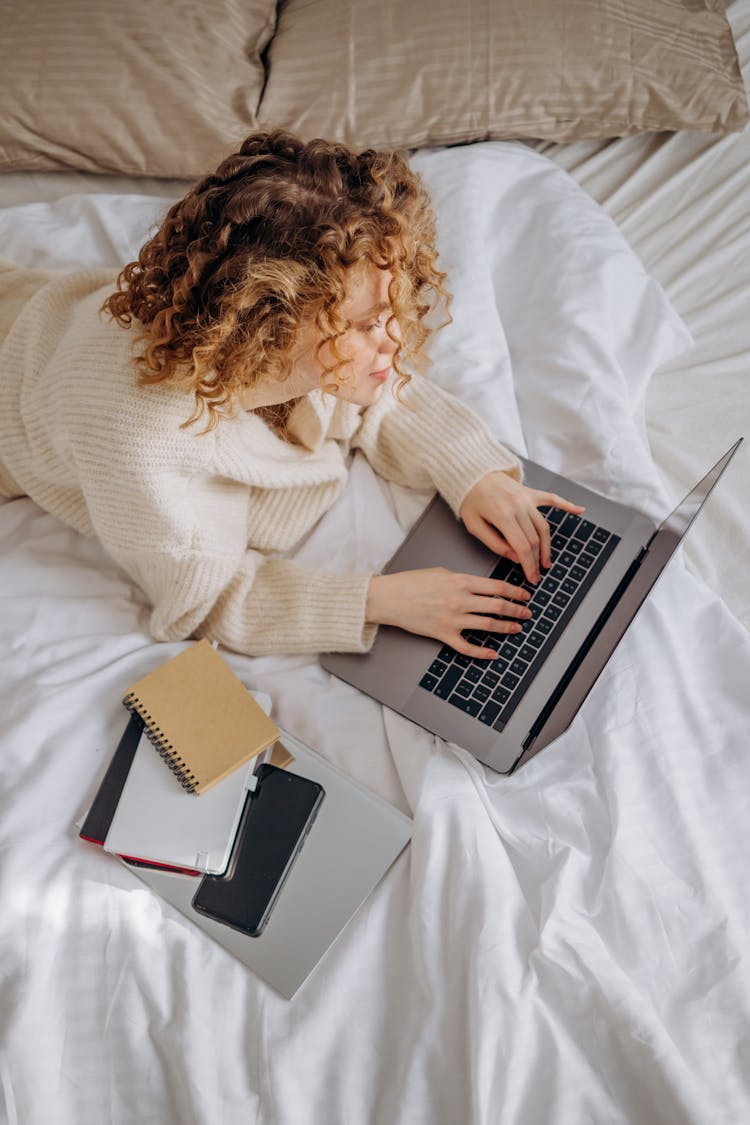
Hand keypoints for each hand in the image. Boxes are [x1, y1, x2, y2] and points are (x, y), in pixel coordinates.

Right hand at [365, 567, 532, 658]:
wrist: (389, 598)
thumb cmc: (411, 583)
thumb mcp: (440, 572)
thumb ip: (462, 579)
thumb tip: (479, 586)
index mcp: (461, 582)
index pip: (497, 587)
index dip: (515, 592)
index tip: (524, 595)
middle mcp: (460, 600)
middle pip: (498, 606)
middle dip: (517, 610)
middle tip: (527, 612)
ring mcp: (453, 619)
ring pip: (488, 625)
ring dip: (507, 628)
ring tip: (517, 628)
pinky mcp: (443, 634)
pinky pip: (468, 647)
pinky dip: (482, 652)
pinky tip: (493, 653)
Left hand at [459, 471, 584, 583]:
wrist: (472, 474)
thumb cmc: (471, 499)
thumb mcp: (474, 525)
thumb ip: (494, 543)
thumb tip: (514, 557)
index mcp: (502, 515)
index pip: (521, 546)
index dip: (528, 565)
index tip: (531, 577)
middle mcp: (518, 506)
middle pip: (534, 539)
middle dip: (536, 560)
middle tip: (537, 574)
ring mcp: (527, 498)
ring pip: (543, 527)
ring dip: (547, 546)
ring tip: (546, 561)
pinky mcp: (530, 493)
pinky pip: (552, 499)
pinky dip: (567, 505)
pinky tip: (579, 510)